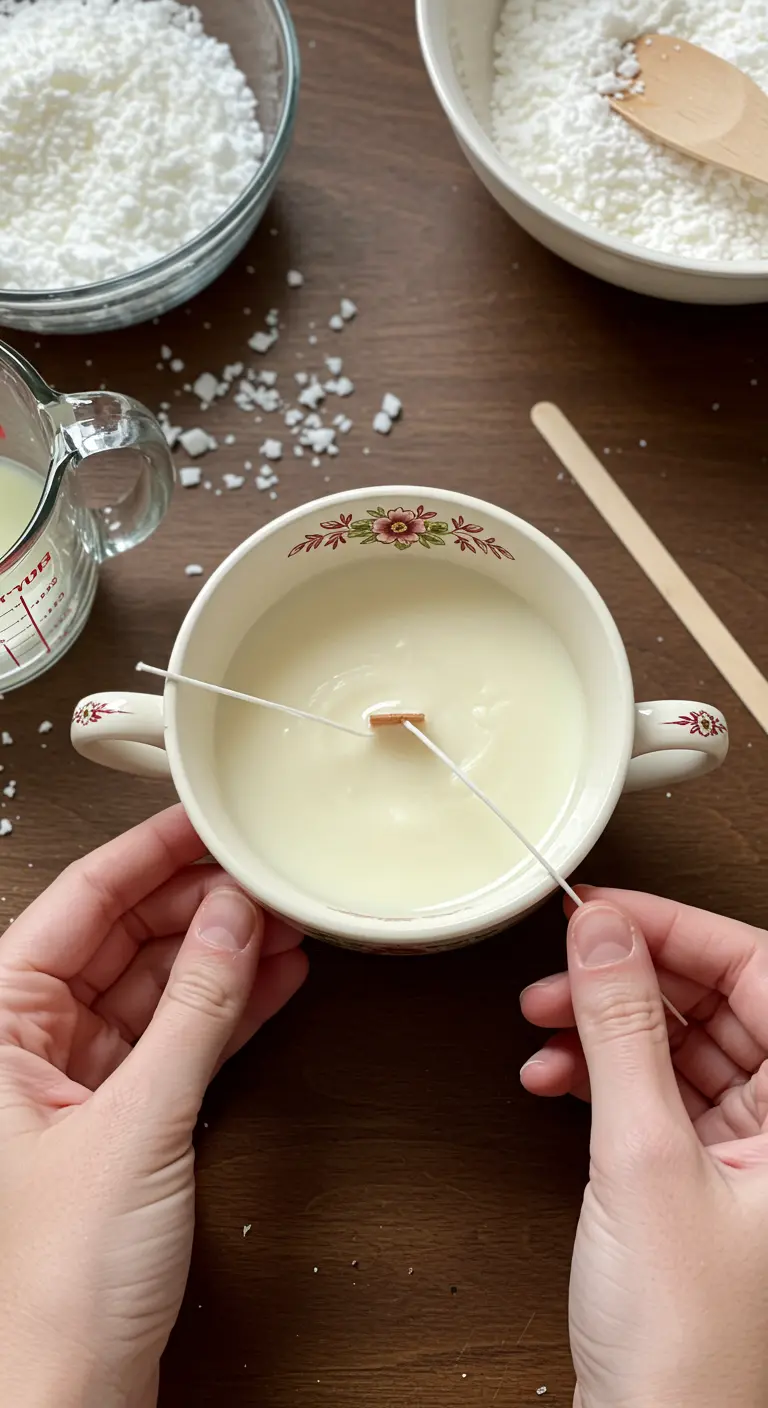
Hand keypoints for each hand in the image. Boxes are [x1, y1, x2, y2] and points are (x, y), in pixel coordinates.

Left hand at [0, 805, 306, 1407]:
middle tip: (263, 873)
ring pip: (154, 989)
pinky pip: (172, 1041)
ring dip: (221, 956)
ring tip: (282, 922)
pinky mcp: (115, 1125)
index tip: (205, 819)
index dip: (148, 854)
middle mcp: (23, 1048)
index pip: (79, 903)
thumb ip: (195, 1010)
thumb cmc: (50, 1293)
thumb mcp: (138, 1122)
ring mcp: (70, 1086)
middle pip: (119, 939)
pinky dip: (224, 1013)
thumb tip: (232, 918)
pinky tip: (269, 981)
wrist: (63, 1403)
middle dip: (196, 905)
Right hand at [520, 889, 767, 1407]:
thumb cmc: (686, 1348)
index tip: (607, 911)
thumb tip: (604, 935)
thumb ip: (622, 1031)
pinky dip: (598, 1079)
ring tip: (546, 1026)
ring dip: (604, 1029)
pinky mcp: (696, 1182)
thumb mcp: (642, 1158)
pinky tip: (554, 1080)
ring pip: (676, 1046)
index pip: (760, 971)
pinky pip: (652, 1096)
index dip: (679, 929)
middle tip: (564, 968)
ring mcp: (745, 1157)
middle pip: (715, 1004)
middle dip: (629, 979)